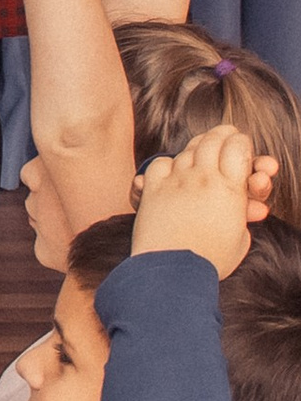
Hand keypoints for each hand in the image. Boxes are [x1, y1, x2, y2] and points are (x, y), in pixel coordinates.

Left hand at [134, 124, 276, 278]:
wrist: (173, 269)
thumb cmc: (210, 259)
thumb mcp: (240, 238)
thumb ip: (241, 216)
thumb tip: (248, 207)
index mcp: (230, 189)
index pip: (239, 148)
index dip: (242, 142)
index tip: (243, 144)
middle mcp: (203, 179)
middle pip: (214, 141)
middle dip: (224, 134)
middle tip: (228, 131)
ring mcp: (176, 181)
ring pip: (188, 150)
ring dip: (199, 145)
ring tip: (205, 144)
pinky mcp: (153, 189)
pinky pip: (161, 164)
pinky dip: (169, 162)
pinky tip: (174, 168)